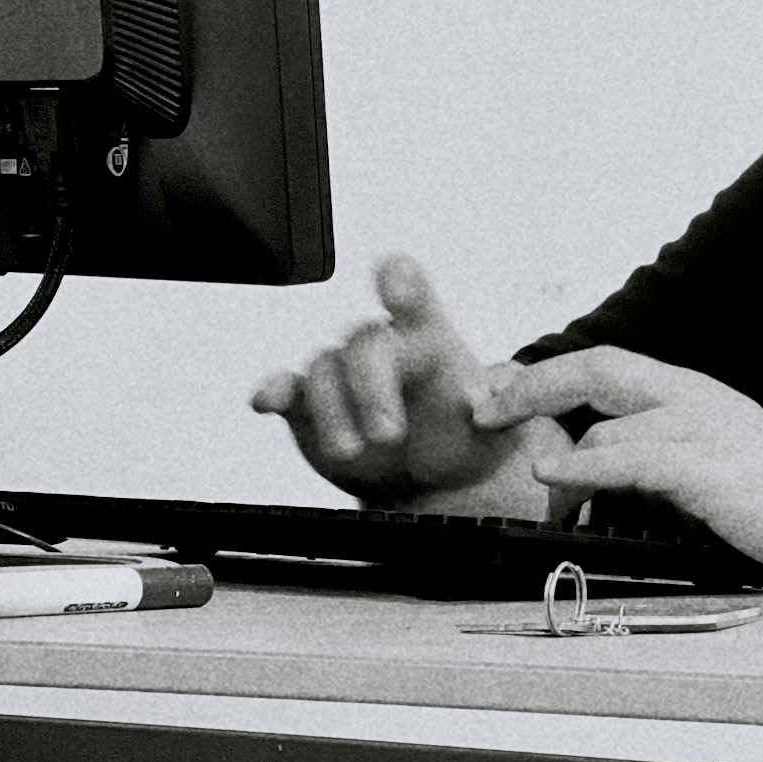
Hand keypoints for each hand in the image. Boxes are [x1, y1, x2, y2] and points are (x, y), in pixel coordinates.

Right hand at [252, 255, 567, 514]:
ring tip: (351, 450)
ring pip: (322, 371)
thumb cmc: (466, 436)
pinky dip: (274, 391)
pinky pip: (286, 388)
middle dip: (372, 388)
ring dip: (332, 411)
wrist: (434, 478)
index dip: (403, 284)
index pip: (414, 299)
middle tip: (387, 435)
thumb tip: (479, 401)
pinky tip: (265, 401)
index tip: (396, 283)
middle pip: (364, 346)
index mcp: (428, 340)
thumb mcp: (496, 428)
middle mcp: (380, 348)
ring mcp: (342, 373)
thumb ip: (497, 411)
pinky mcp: (309, 405)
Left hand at [477, 347, 762, 580]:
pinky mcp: (707, 468)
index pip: (609, 368)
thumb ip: (660, 460)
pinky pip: (635, 455)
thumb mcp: (713, 467)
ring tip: (501, 435)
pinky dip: (586, 460)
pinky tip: (554, 470)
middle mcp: (692, 399)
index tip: (501, 387)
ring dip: (548, 417)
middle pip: (598, 366)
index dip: (550, 374)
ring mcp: (701, 429)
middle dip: (533, 380)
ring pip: (609, 405)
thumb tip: (607, 470)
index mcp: (692, 397)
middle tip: (481, 400)